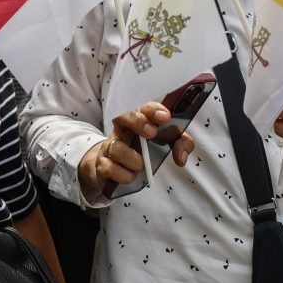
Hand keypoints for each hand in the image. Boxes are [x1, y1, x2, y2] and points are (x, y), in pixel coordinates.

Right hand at [77, 101, 195, 194]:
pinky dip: (124, 174)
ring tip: (142, 165)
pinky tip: (130, 176)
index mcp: (138, 119)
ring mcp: (110, 146)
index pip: (143, 107)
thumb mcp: (166, 144)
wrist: (113, 169)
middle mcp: (121, 129)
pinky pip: (110, 168)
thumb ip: (181, 144)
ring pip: (116, 147)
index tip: (165, 117)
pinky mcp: (102, 164)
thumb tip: (181, 157)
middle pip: (122, 116)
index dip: (153, 109)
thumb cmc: (142, 150)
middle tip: (152, 134)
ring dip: (132, 159)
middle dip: (138, 122)